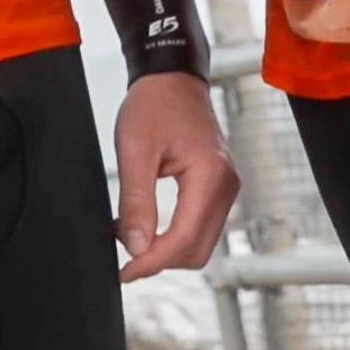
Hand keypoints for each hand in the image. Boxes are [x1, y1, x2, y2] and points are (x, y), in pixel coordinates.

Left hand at [112, 71, 241, 280]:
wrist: (172, 77)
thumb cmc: (154, 105)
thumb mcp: (135, 151)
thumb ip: (136, 202)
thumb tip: (137, 250)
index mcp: (210, 177)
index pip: (183, 240)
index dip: (151, 263)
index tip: (123, 272)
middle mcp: (226, 186)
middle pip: (196, 250)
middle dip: (160, 260)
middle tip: (122, 257)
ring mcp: (225, 188)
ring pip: (199, 243)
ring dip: (165, 249)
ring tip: (129, 235)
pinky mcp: (218, 187)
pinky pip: (198, 226)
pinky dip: (173, 235)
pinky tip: (144, 226)